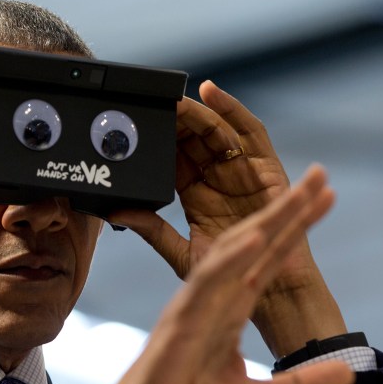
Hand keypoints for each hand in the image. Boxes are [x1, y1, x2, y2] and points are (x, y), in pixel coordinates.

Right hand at [56, 166, 353, 383]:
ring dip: (268, 221)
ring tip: (299, 193)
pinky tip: (256, 238)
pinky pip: (206, 282)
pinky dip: (230, 259)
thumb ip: (301, 382)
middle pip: (257, 244)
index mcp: (232, 310)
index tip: (326, 198)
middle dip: (289, 209)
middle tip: (320, 175)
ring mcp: (197, 305)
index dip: (298, 229)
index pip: (271, 259)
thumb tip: (348, 373)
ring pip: (233, 252)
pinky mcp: (180, 320)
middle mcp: (216, 299)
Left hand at [109, 81, 346, 357]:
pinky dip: (232, 109)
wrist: (267, 290)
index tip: (132, 123)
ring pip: (216, 130)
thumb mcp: (180, 252)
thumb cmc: (228, 275)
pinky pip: (250, 131)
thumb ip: (150, 229)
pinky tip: (211, 93)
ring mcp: (241, 170)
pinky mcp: (266, 168)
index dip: (155, 139)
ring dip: (197, 112)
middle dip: (173, 119)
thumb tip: (115, 213)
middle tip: (151, 100)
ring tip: (176, 97)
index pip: (171, 157)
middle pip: (192, 138)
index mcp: (194, 193)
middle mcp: (217, 177)